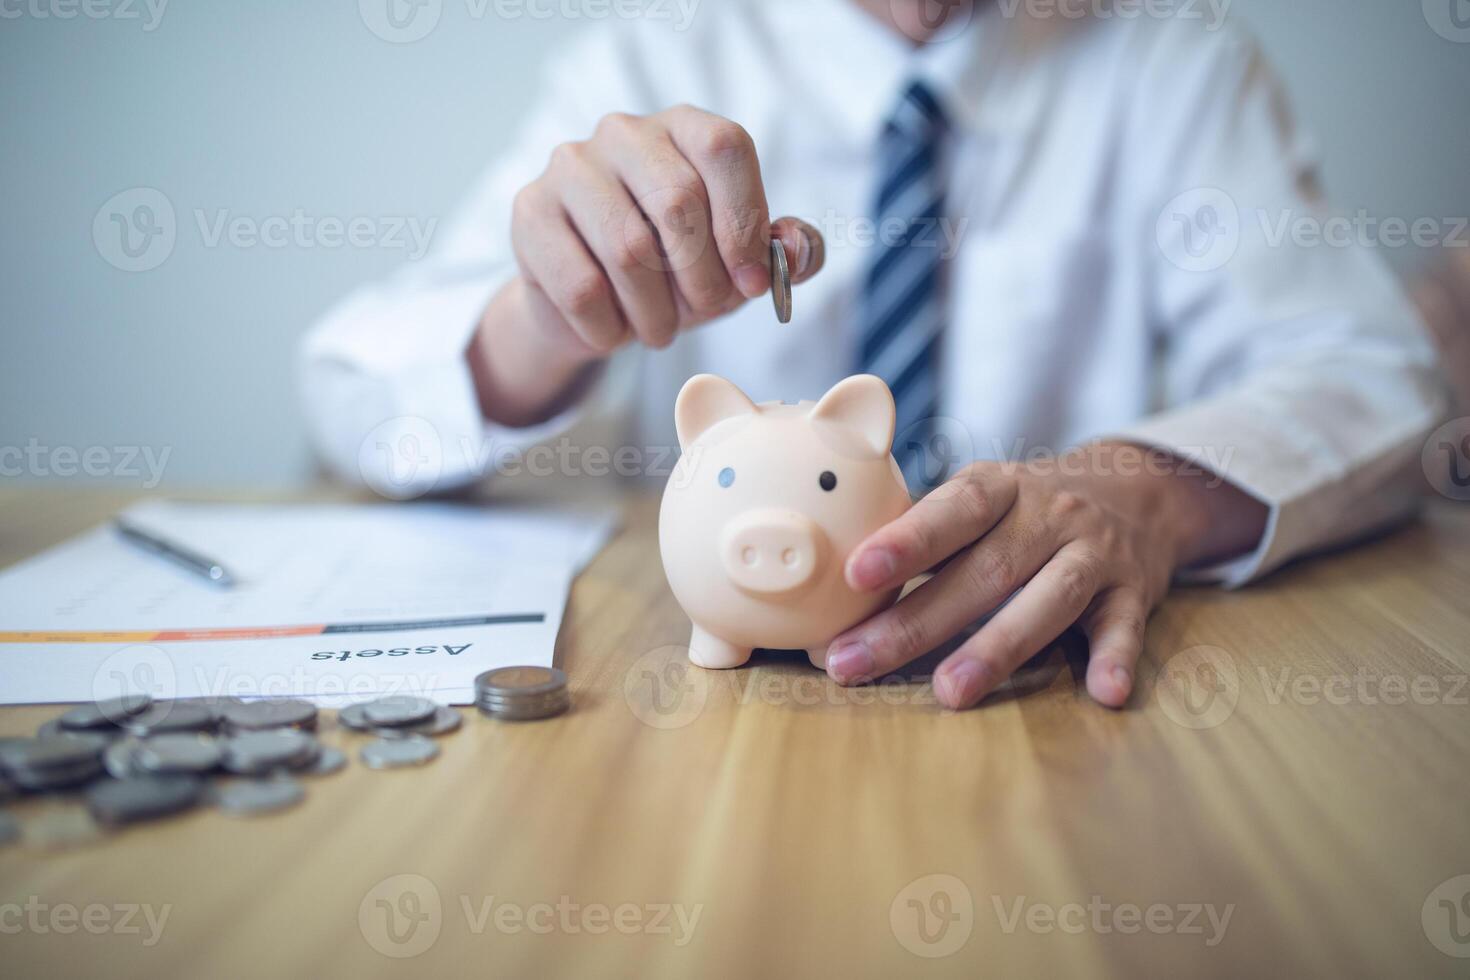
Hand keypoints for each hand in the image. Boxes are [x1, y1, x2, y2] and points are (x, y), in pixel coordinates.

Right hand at [470, 105, 824, 426]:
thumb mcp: (740, 265)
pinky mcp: (529, 212)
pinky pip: (581, 286)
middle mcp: (624, 132)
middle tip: (702, 314)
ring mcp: (569, 167)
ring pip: (628, 251)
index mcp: (684, 127)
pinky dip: (609, 328)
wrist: (591, 304)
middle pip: (677, 201)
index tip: (750, 283)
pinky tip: (614, 329)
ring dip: (656, 313)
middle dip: (702, 279)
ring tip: (659, 329)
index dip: (744, 222)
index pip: (725, 148)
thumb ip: (787, 252)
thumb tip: (797, 250)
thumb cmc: (676, 270)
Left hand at [824, 443, 1267, 709]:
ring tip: (949, 691)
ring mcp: (1095, 553)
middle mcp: (1049, 515)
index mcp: (1000, 489)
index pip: (952, 509)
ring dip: (998, 647)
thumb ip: (926, 539)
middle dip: (914, 622)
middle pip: (983, 570)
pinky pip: (1126, 627)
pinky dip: (1116, 658)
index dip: (906, 541)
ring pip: (1050, 599)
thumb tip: (838, 596)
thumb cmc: (1028, 510)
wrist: (1138, 491)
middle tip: (854, 662)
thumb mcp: (982, 501)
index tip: (856, 572)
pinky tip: (1104, 693)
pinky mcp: (1134, 592)